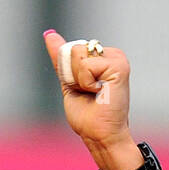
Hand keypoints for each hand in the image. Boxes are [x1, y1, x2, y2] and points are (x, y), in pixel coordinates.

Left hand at [41, 30, 131, 145]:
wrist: (99, 134)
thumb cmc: (87, 115)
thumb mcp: (69, 81)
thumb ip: (61, 58)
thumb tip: (49, 34)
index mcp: (103, 57)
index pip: (71, 49)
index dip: (68, 71)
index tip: (84, 89)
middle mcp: (112, 55)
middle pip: (73, 48)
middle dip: (72, 73)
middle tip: (88, 92)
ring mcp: (117, 59)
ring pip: (78, 53)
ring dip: (79, 78)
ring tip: (94, 92)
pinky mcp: (119, 66)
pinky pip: (86, 65)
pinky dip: (86, 82)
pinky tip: (100, 92)